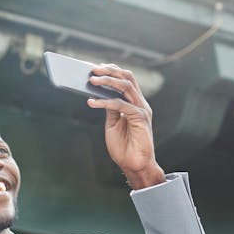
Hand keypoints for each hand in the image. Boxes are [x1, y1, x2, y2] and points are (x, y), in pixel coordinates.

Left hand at [86, 64, 164, 188]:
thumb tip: (100, 94)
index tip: (96, 67)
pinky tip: (92, 102)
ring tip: (91, 80)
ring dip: (107, 82)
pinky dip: (104, 102)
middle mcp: (140, 103)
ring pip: (126, 87)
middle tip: (93, 69)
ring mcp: (142, 109)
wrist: (134, 165)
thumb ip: (110, 109)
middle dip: (110, 71)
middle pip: (127, 78)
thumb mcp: (113, 125)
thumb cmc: (124, 147)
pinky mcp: (140, 118)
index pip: (126, 80)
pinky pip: (121, 105)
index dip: (112, 71)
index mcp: (134, 103)